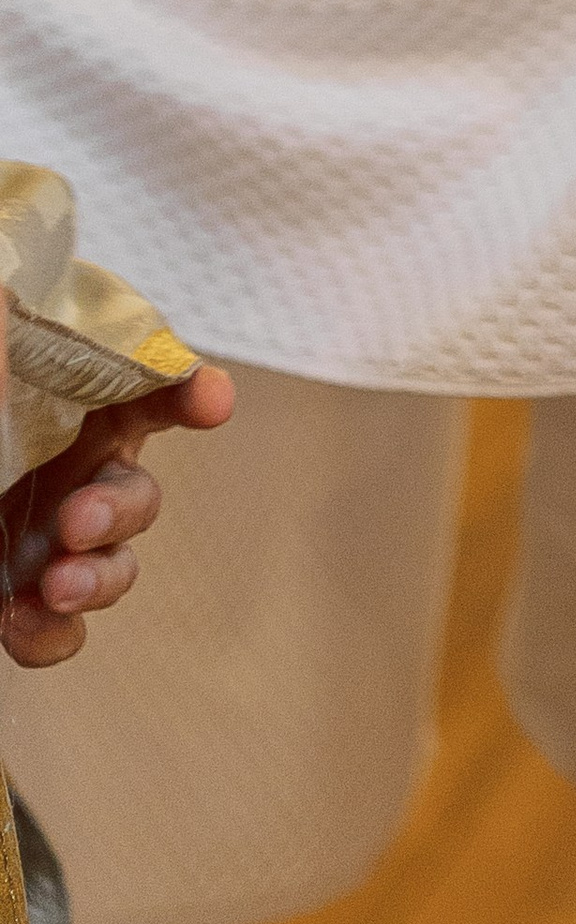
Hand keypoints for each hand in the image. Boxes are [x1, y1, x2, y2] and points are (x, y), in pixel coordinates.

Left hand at [0, 340, 231, 667]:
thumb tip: (8, 289)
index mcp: (56, 398)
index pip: (141, 381)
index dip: (187, 388)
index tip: (207, 403)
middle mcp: (61, 466)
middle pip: (135, 487)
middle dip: (124, 510)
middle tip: (77, 523)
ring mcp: (40, 536)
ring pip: (113, 562)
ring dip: (102, 577)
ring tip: (59, 586)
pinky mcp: (16, 595)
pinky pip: (60, 626)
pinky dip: (53, 633)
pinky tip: (25, 627)